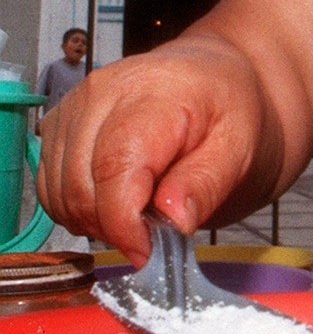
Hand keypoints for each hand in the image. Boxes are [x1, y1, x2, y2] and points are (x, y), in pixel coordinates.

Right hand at [37, 36, 282, 266]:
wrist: (219, 81)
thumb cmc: (232, 112)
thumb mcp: (240, 150)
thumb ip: (206, 185)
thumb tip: (173, 221)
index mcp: (152, 94)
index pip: (114, 167)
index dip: (124, 222)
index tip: (148, 252)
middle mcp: (101, 93)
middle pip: (79, 184)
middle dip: (114, 226)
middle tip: (156, 239)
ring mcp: (74, 107)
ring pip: (58, 190)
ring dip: (95, 220)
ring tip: (143, 218)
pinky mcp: (61, 125)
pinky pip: (52, 184)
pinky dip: (81, 208)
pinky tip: (120, 205)